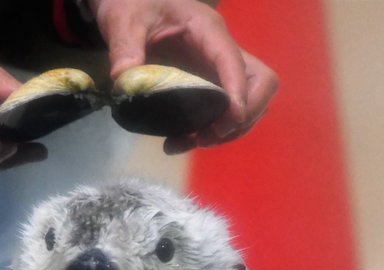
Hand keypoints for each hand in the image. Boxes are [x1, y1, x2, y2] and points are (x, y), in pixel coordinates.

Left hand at [90, 0, 278, 152]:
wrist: (131, 7)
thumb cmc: (133, 7)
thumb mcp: (123, 21)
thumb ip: (124, 47)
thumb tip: (124, 77)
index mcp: (205, 29)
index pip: (233, 60)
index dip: (238, 90)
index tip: (231, 118)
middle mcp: (221, 50)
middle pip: (260, 83)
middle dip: (243, 115)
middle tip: (208, 136)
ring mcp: (218, 69)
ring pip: (249, 102)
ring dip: (227, 130)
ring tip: (193, 142)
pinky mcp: (209, 84)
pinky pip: (224, 112)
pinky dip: (210, 132)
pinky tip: (181, 141)